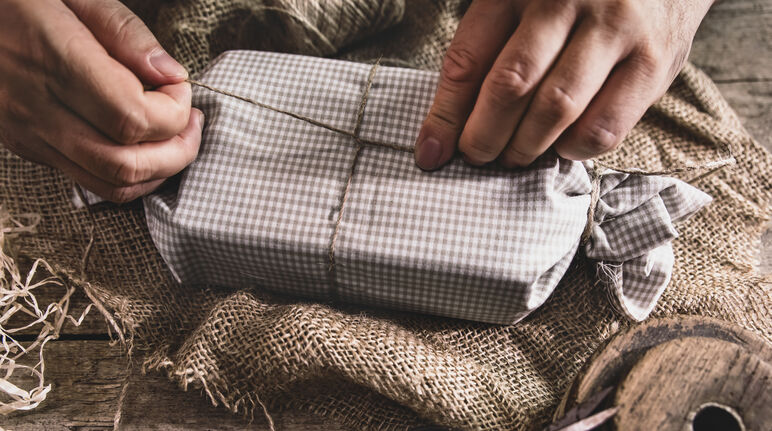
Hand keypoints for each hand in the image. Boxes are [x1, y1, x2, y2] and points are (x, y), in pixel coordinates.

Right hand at [0, 0, 201, 202]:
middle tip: (191, 122)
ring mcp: (28, 133)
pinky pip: (88, 180)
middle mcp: (35, 106)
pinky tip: (142, 145)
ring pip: (109, 184)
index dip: (172, 111)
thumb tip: (171, 74)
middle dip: (177, 151)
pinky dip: (129, 174)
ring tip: (175, 137)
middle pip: (125, 164)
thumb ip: (124, 31)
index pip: (131, 118)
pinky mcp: (26, 145)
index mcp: (51, 59)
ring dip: (157, 170)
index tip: (180, 87)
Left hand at [414, 0, 713, 169]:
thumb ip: (489, 48)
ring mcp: (614, 28)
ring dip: (526, 146)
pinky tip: (562, 145)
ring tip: (514, 156)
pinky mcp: (654, 60)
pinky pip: (604, 125)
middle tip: (476, 156)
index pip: (468, 59)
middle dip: (483, 136)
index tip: (431, 152)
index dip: (444, 114)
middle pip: (510, 84)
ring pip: (556, 107)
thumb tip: (446, 127)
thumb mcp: (524, 3)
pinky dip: (574, 148)